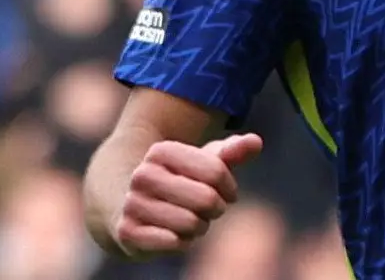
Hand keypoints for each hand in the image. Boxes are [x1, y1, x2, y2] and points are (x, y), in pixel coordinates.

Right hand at [109, 132, 261, 257]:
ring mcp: (132, 203)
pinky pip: (173, 242)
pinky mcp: (127, 231)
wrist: (128, 206)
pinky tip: (172, 235)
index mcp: (161, 151)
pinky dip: (181, 243)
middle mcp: (143, 174)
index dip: (228, 187)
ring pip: (192, 224)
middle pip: (206, 199)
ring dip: (197, 228)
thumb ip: (231, 152)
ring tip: (186, 220)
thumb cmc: (179, 183)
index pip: (216, 170)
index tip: (222, 191)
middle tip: (204, 209)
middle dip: (214, 209)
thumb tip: (256, 141)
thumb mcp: (204, 164)